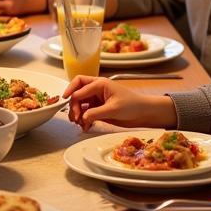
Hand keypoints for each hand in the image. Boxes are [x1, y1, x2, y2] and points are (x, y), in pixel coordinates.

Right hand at [63, 75, 177, 131]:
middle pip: (77, 94)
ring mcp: (97, 99)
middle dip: (74, 106)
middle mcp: (96, 90)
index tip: (67, 105)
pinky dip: (84, 119)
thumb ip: (95, 112)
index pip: (79, 86)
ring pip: (80, 104)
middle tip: (75, 118)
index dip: (71, 95)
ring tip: (80, 124)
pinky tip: (86, 127)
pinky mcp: (99, 109)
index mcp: (100, 84)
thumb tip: (82, 118)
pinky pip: (86, 113)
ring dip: (77, 113)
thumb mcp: (113, 109)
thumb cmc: (132, 105)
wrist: (144, 113)